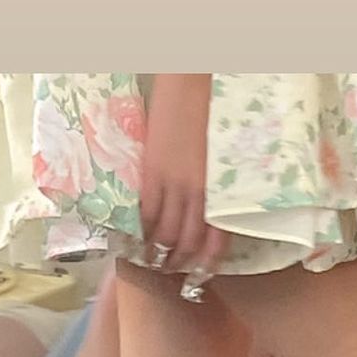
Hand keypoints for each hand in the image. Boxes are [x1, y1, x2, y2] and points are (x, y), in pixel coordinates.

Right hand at [139, 74, 229, 277]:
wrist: (191, 85)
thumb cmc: (211, 115)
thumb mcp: (219, 158)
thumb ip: (213, 184)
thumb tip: (207, 205)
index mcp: (220, 191)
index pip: (216, 238)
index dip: (206, 260)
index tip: (200, 271)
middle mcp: (200, 194)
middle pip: (187, 241)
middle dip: (178, 261)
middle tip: (171, 270)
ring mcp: (174, 185)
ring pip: (165, 232)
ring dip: (157, 252)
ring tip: (151, 260)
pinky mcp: (153, 173)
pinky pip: (146, 212)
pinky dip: (141, 230)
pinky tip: (137, 238)